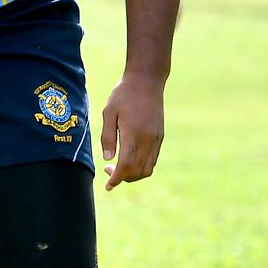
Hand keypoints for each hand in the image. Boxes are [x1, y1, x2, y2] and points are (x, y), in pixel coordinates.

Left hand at [100, 73, 165, 190]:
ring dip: (133, 175)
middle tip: (107, 170)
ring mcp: (156, 139)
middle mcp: (148, 139)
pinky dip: (141, 166)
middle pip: (138, 172)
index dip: (116, 178)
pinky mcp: (160, 137)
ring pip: (148, 169)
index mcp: (134, 134)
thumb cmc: (123, 95)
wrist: (147, 81)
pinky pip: (153, 160)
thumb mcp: (108, 112)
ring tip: (117, 167)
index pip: (127, 166)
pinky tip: (129, 159)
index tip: (108, 186)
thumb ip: (107, 137)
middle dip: (123, 178)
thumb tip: (108, 158)